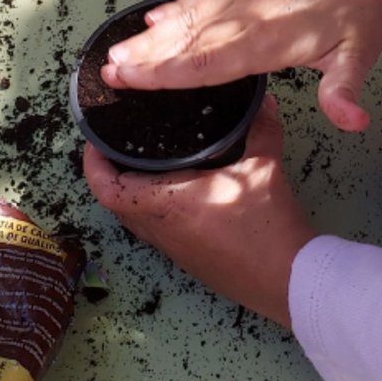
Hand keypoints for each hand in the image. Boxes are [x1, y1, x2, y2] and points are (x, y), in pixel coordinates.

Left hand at [81, 96, 314, 328]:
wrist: (289, 279)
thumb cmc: (270, 229)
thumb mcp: (265, 168)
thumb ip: (262, 129)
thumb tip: (265, 102)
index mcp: (167, 204)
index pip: (107, 187)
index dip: (92, 162)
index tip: (96, 139)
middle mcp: (162, 229)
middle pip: (115, 202)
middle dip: (111, 173)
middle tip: (120, 144)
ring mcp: (174, 249)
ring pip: (136, 219)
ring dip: (133, 194)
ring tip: (146, 163)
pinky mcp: (189, 260)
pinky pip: (157, 231)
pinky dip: (155, 209)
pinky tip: (179, 192)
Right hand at [99, 0, 381, 130]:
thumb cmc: (359, 10)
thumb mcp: (358, 55)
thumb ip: (343, 91)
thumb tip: (352, 124)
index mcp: (267, 41)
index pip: (207, 64)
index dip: (166, 74)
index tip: (131, 80)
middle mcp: (246, 17)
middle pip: (186, 43)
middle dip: (145, 59)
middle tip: (107, 70)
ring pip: (187, 20)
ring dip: (151, 37)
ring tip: (117, 50)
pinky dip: (176, 10)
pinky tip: (155, 19)